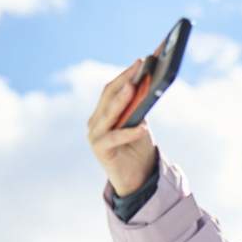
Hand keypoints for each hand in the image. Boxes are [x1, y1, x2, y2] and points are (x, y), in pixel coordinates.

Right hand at [87, 59, 158, 196]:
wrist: (136, 180)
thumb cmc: (138, 150)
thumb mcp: (140, 124)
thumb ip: (138, 108)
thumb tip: (146, 86)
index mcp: (103, 113)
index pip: (111, 89)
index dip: (125, 74)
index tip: (140, 61)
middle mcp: (95, 122)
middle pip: (108, 96)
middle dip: (124, 81)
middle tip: (138, 68)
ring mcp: (95, 136)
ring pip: (108, 114)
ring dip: (121, 100)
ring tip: (134, 88)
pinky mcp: (100, 150)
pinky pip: (115, 138)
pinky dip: (129, 132)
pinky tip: (143, 127)